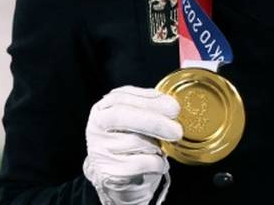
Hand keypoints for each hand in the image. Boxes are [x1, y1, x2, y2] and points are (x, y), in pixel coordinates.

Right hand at [82, 86, 182, 204]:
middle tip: (177, 130)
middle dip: (155, 121)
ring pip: (135, 141)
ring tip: (159, 149)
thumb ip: (149, 107)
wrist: (115, 176)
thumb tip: (170, 105)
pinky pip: (141, 164)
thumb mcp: (136, 120)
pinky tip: (158, 164)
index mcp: (103, 109)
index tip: (173, 107)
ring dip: (156, 146)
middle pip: (123, 116)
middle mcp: (96, 127)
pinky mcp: (109, 172)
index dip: (150, 101)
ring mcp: (100, 150)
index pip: (122, 98)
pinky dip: (157, 163)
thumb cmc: (129, 143)